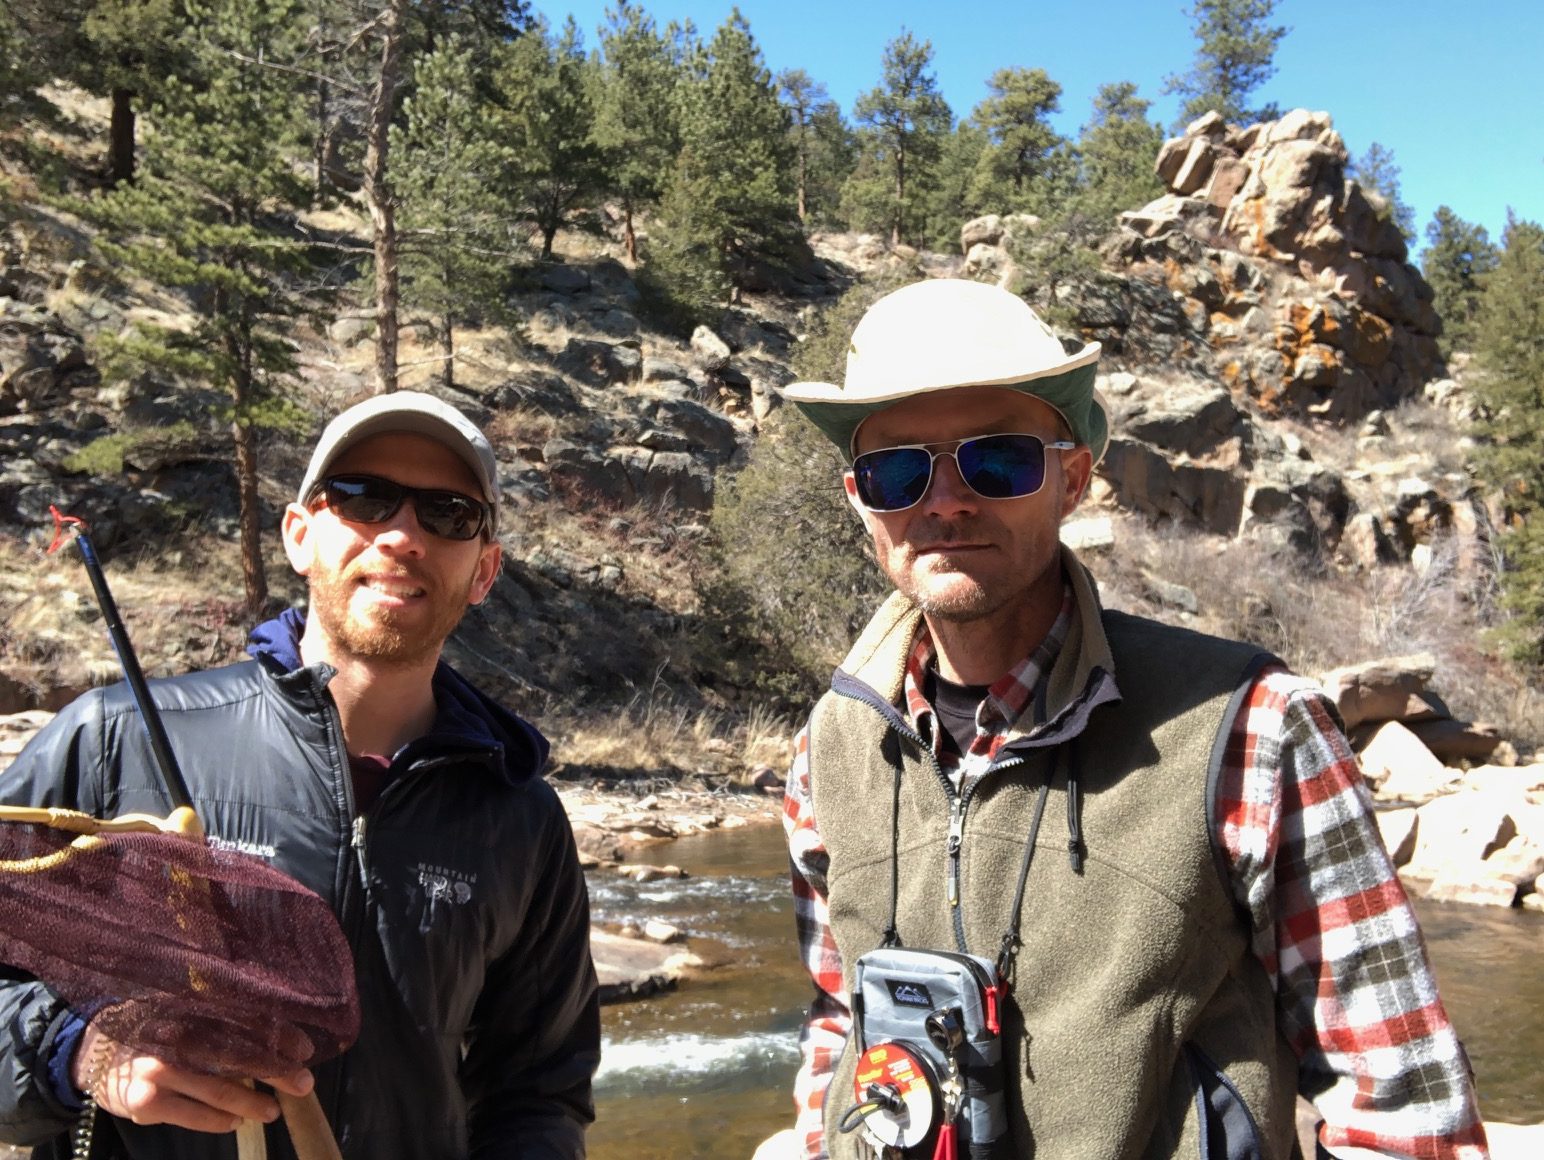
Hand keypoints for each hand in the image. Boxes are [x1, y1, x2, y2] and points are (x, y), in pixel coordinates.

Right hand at [71, 1022, 314, 1132]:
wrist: (91, 1056)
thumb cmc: (153, 1034)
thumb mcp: (184, 1017)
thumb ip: (222, 1024)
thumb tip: (279, 1041)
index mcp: (190, 1009)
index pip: (245, 1021)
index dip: (279, 1036)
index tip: (305, 1050)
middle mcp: (176, 1036)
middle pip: (238, 1055)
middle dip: (276, 1071)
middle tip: (303, 1083)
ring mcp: (158, 1070)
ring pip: (218, 1089)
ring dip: (251, 1102)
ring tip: (272, 1110)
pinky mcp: (143, 1102)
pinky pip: (192, 1115)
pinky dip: (219, 1120)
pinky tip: (235, 1121)